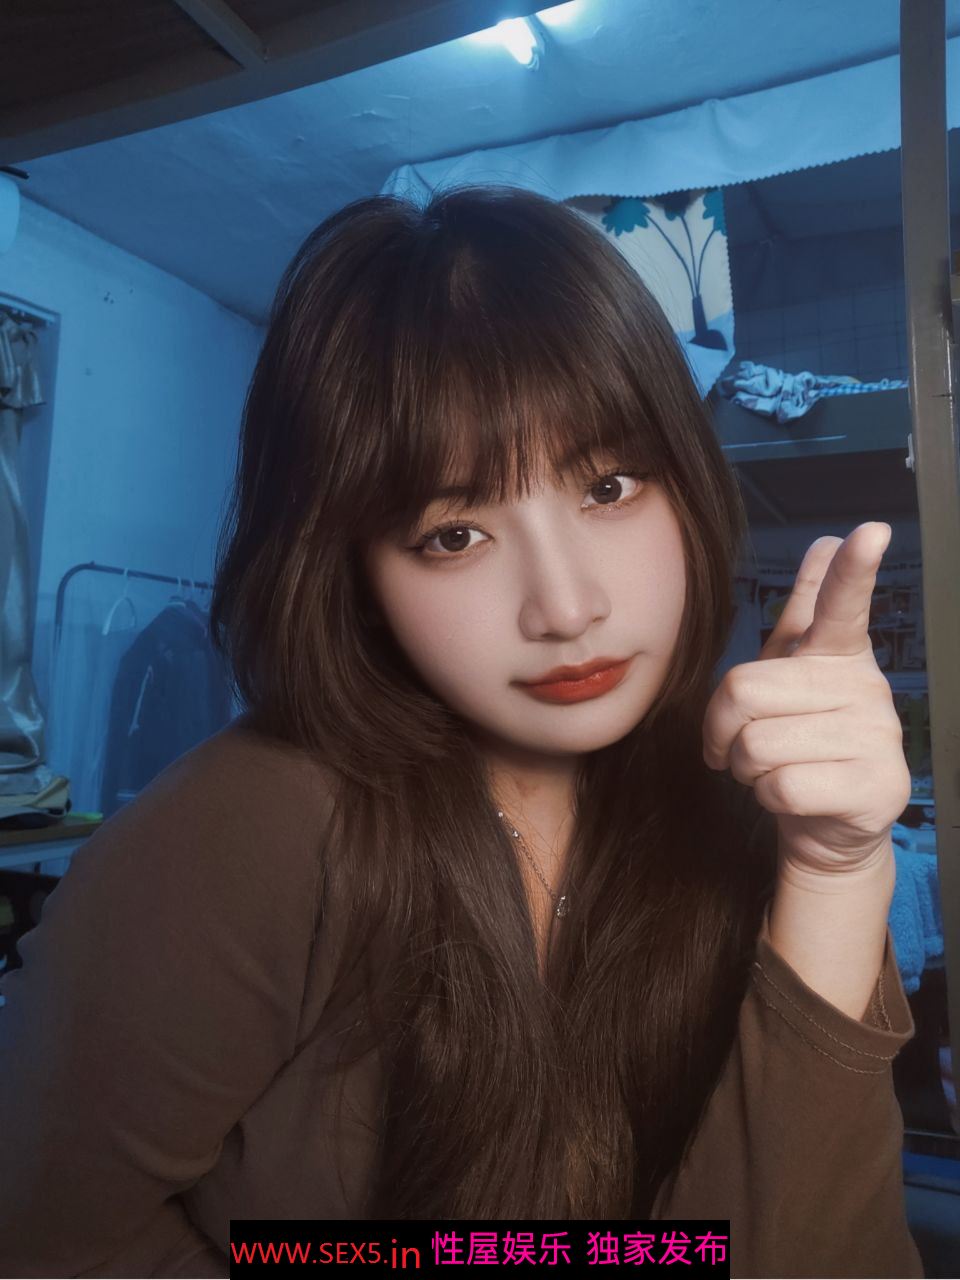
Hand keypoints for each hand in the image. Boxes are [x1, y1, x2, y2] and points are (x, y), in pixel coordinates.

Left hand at [702, 522, 911, 874]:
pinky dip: (766, 798)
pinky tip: (791, 796)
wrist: (827, 824)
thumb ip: (809, 609)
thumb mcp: (794, 671)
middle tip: (742, 745)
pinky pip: (780, 786)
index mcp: (840, 654)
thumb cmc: (800, 739)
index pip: (844, 606)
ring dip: (746, 767)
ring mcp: (877, 739)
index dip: (852, 571)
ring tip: (773, 770)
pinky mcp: (873, 789)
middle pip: (745, 689)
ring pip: (758, 744)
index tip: (869, 532)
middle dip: (724, 728)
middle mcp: (866, 688)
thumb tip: (827, 540)